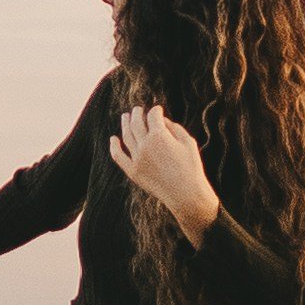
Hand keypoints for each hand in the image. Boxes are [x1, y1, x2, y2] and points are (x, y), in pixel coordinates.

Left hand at [108, 105, 218, 246]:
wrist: (186, 194)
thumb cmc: (191, 167)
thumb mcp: (188, 142)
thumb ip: (174, 128)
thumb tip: (162, 121)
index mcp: (159, 136)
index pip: (153, 116)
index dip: (156, 110)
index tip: (158, 110)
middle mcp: (145, 145)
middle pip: (136, 122)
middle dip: (137, 113)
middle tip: (138, 109)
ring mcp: (137, 158)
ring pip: (126, 136)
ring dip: (125, 124)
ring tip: (126, 117)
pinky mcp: (133, 172)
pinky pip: (118, 156)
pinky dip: (114, 146)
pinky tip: (113, 139)